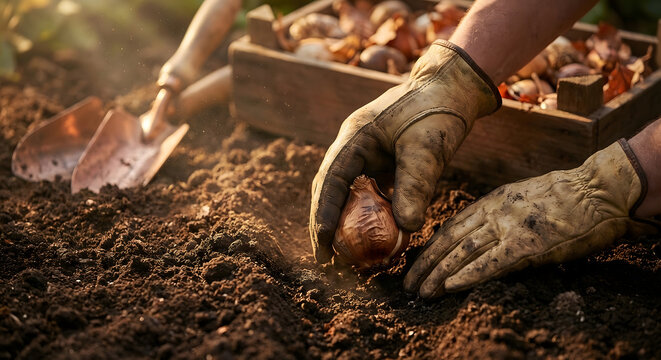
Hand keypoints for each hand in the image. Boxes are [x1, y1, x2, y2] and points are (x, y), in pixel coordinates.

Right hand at [309, 41, 500, 262]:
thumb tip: (406, 229)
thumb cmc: (438, 111)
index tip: (323, 244)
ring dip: (342, 222)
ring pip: (345, 192)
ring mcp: (365, 154)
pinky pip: (366, 192)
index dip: (323, 213)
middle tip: (325, 259)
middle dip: (324, 224)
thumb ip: (415, 186)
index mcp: (354, 136)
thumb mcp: (427, 149)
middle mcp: (353, 146)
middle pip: (329, 188)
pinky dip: (365, 215)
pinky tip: (369, 236)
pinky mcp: (380, 162)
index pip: (330, 179)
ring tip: (340, 255)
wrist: (452, 87)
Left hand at [404, 140, 658, 297]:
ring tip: (422, 292)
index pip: (451, 227)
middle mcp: (493, 213)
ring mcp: (509, 228)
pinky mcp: (527, 245)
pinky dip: (468, 275)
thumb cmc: (565, 196)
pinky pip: (491, 263)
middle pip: (449, 241)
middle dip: (426, 264)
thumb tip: (481, 232)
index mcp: (491, 202)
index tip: (416, 264)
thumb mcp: (521, 197)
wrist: (597, 191)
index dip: (431, 248)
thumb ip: (499, 213)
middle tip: (409, 285)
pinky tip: (449, 287)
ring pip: (463, 253)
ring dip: (439, 275)